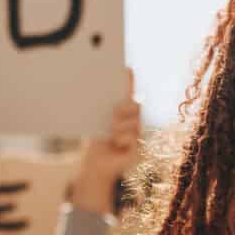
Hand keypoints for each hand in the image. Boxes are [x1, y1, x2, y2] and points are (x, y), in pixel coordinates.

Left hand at [72, 68, 141, 217]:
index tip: (126, 69)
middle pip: (135, 106)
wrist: (96, 165)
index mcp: (123, 114)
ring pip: (135, 121)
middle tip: (113, 118)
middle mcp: (134, 122)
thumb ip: (103, 114)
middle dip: (124, 109)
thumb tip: (95, 102)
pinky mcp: (139, 148)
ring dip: (119, 127)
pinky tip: (117, 143)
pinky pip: (133, 135)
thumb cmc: (97, 144)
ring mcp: (139, 135)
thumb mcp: (98, 125)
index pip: (127, 95)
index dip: (128, 83)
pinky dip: (122, 138)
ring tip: (112, 135)